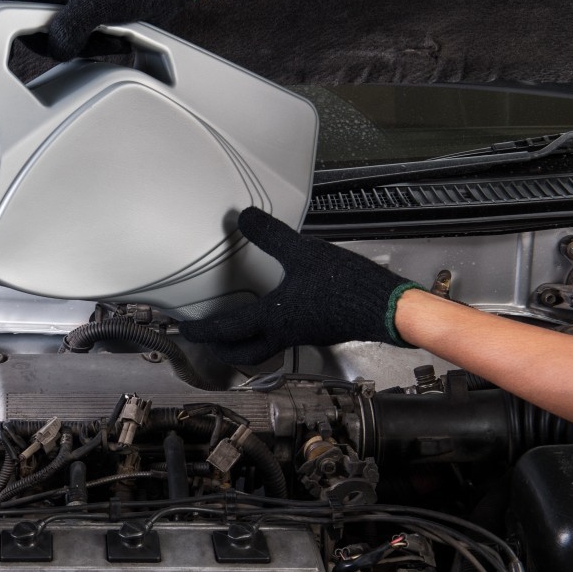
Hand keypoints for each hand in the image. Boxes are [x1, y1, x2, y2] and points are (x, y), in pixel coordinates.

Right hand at [0, 0, 196, 60]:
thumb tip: (54, 50)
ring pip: (59, 41)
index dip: (4, 27)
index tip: (8, 50)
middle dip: (55, 43)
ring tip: (105, 36)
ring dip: (81, 47)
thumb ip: (66, 30)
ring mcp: (74, 6)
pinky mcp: (91, 19)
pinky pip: (81, 44)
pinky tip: (114, 40)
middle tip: (77, 41)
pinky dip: (95, 48)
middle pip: (33, 30)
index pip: (7, 3)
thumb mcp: (94, 6)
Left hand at [180, 207, 423, 363]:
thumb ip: (270, 235)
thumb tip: (244, 217)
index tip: (185, 330)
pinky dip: (268, 332)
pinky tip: (274, 313)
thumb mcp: (303, 253)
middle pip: (243, 354)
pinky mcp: (318, 331)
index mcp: (273, 319)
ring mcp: (302, 335)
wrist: (387, 307)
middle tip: (207, 341)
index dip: (201, 331)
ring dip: (244, 344)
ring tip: (234, 330)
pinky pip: (283, 338)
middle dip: (221, 350)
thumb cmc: (347, 286)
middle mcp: (284, 334)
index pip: (226, 331)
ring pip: (264, 349)